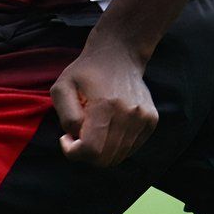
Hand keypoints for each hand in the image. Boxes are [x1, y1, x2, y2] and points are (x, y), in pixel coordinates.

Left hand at [53, 40, 156, 167]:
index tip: (66, 138)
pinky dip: (115, 145)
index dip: (73, 152)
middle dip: (85, 153)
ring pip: (118, 156)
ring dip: (100, 150)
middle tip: (77, 135)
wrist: (119, 54)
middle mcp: (130, 114)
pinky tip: (107, 126)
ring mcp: (144, 118)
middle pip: (105, 158)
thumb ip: (66, 117)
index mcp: (106, 106)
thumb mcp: (61, 87)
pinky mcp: (151, 120)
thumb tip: (77, 137)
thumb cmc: (86, 72)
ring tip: (93, 128)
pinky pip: (129, 148)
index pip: (91, 150)